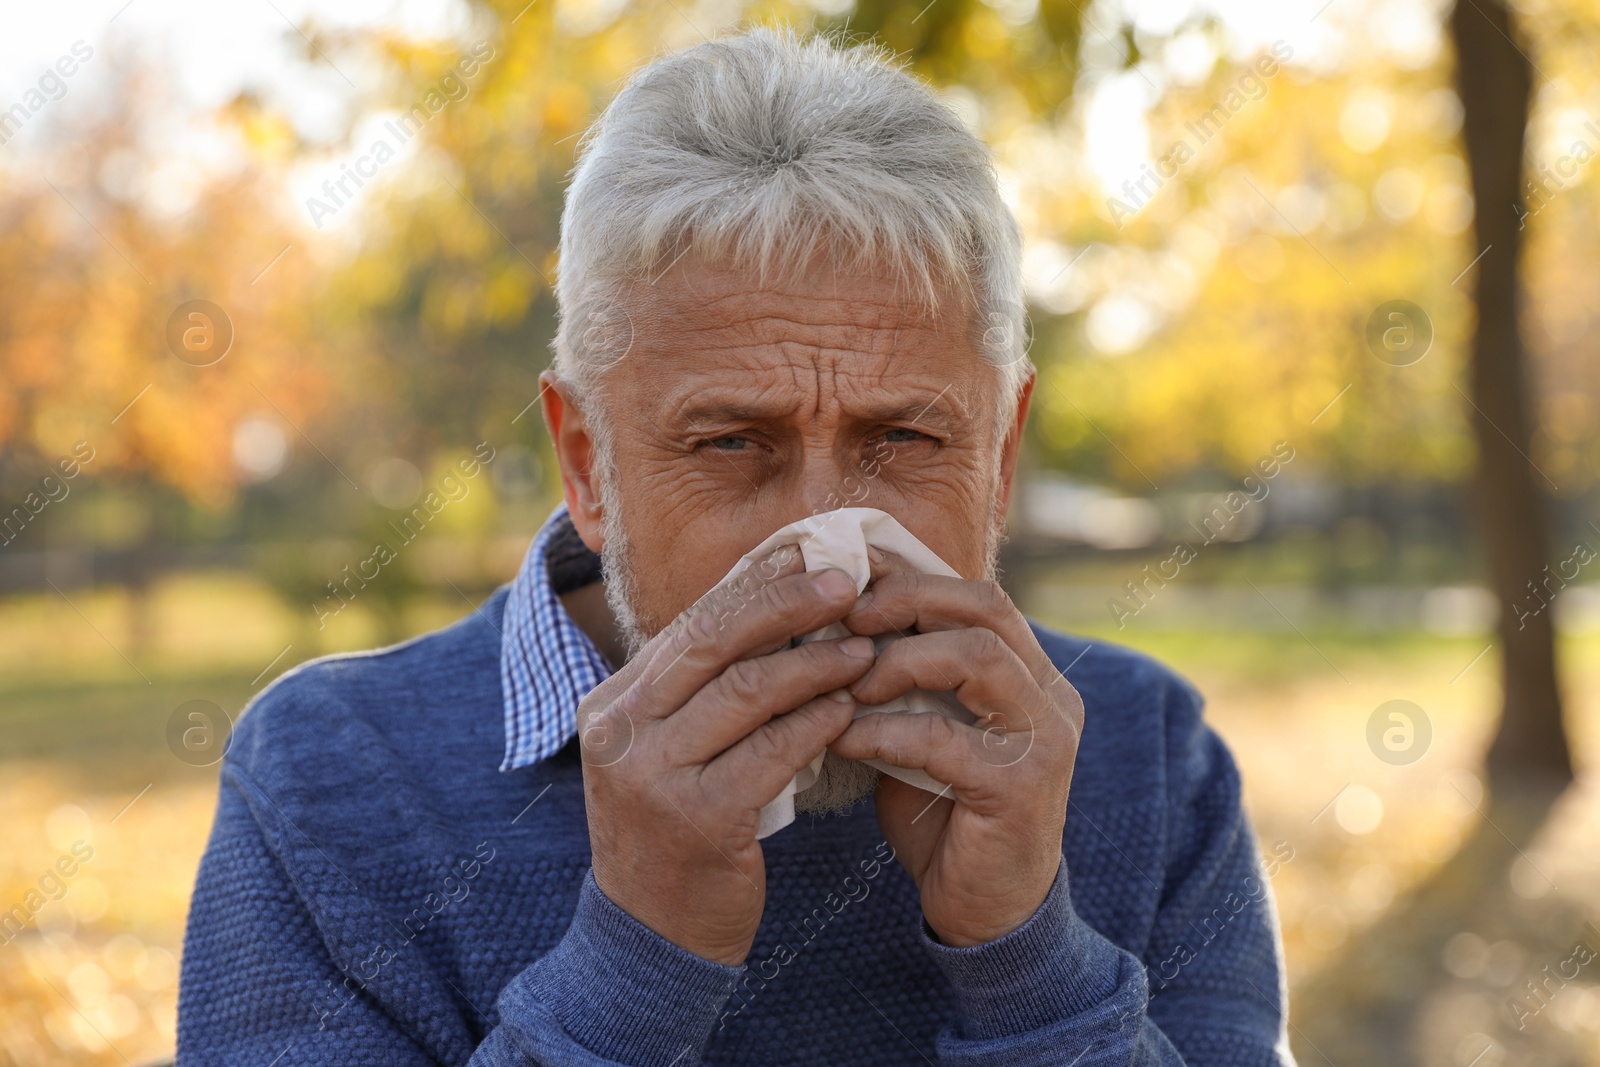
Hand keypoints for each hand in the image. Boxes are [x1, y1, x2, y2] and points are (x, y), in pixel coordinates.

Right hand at [576, 544, 875, 964]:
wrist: (651, 940)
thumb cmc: (676, 831)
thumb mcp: (668, 752)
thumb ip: (703, 690)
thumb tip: (775, 604)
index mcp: (611, 705)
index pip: (690, 626)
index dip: (755, 586)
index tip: (810, 557)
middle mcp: (620, 732)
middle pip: (713, 642)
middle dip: (787, 604)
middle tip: (848, 583)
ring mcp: (652, 776)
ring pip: (747, 692)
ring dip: (815, 664)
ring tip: (864, 648)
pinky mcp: (697, 819)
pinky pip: (771, 752)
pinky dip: (816, 724)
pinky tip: (850, 709)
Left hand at [827, 548, 1083, 946]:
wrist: (985, 911)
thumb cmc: (944, 814)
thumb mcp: (921, 728)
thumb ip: (901, 678)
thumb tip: (831, 620)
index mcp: (1031, 674)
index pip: (979, 596)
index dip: (912, 581)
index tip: (847, 589)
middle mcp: (1051, 697)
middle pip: (984, 609)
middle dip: (906, 603)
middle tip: (845, 623)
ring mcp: (1045, 739)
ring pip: (977, 657)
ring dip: (899, 662)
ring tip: (849, 686)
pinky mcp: (1021, 787)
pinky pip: (944, 737)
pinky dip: (885, 731)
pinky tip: (846, 741)